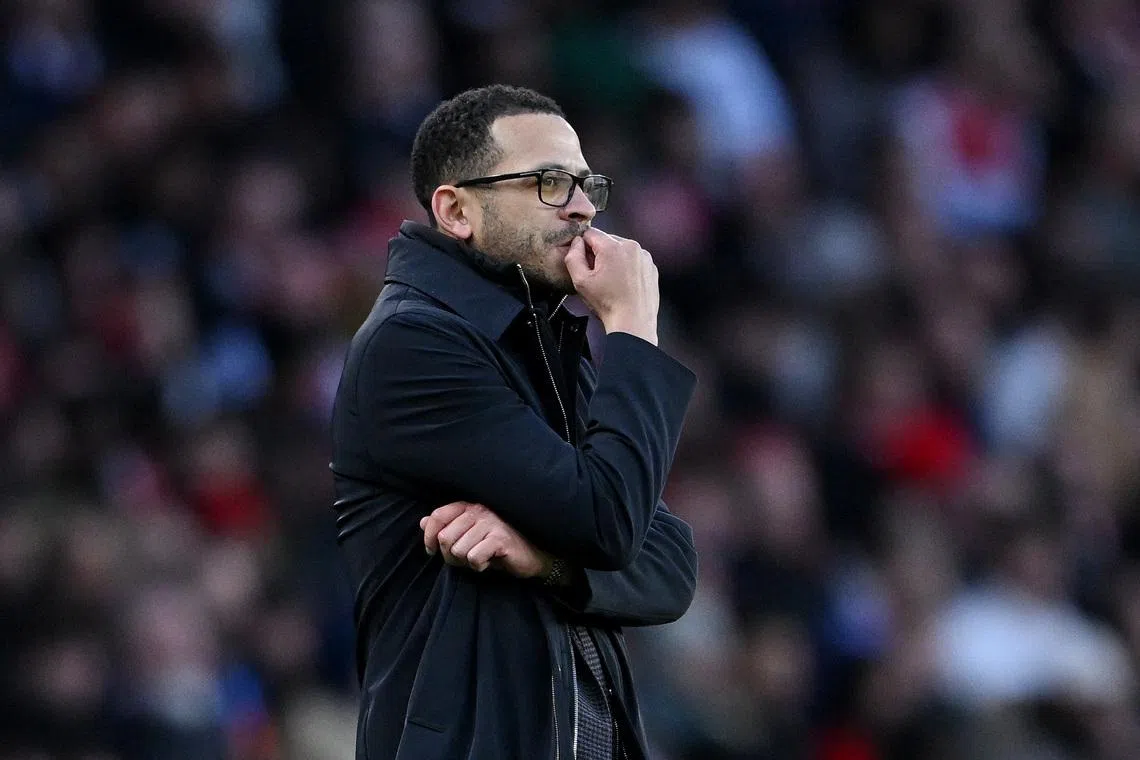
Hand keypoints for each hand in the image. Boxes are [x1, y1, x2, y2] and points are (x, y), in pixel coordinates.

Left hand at [419, 501, 553, 578]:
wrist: (532, 554)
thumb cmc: (497, 545)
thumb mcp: (469, 536)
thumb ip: (447, 527)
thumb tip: (423, 522)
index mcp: (469, 507)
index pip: (437, 516)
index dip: (428, 537)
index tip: (431, 551)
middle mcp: (479, 510)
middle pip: (445, 537)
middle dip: (451, 555)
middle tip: (466, 558)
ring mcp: (490, 523)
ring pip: (458, 550)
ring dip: (466, 562)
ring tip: (481, 557)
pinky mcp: (500, 539)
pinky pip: (474, 558)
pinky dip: (479, 566)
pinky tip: (490, 561)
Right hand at [564, 228, 658, 345]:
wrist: (633, 323)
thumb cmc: (608, 304)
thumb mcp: (581, 281)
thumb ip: (573, 256)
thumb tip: (576, 242)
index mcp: (613, 247)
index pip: (591, 233)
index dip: (583, 246)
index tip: (584, 262)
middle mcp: (631, 246)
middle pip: (607, 240)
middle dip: (599, 253)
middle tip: (598, 276)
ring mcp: (644, 256)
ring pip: (621, 250)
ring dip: (614, 260)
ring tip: (612, 281)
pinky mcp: (651, 267)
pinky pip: (634, 260)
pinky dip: (627, 267)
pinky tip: (623, 284)